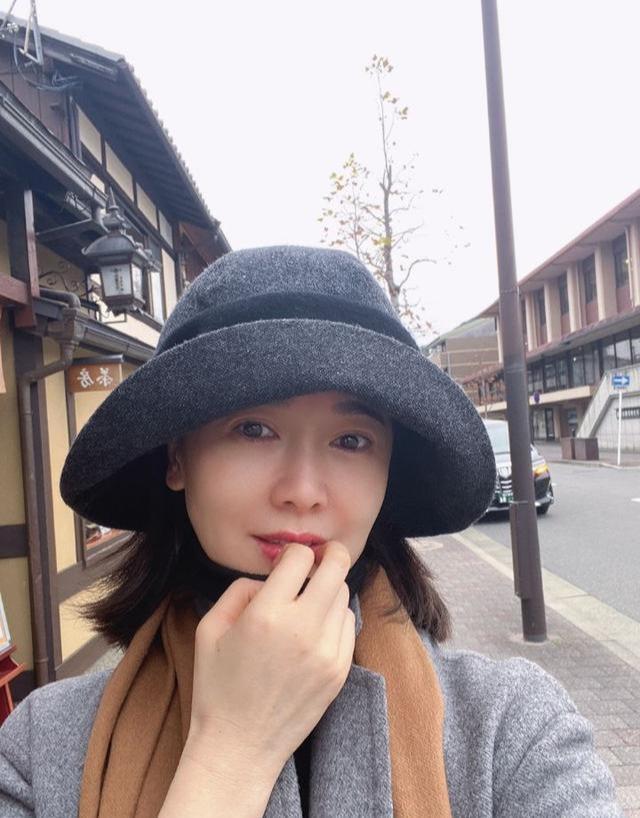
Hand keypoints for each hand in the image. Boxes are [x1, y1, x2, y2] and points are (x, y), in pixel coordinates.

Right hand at [185, 541, 355, 780]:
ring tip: (307, 602)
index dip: (293, 552)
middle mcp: (302, 629)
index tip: (286, 561)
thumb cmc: (218, 687)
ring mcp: (327, 651)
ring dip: (328, 589)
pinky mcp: (340, 671)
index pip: (300, 557)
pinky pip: (349, 624)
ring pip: (343, 594)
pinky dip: (335, 616)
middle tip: (317, 559)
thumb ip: (239, 589)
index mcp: (266, 615)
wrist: (239, 746)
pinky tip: (314, 628)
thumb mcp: (210, 628)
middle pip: (336, 567)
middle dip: (328, 554)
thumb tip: (271, 576)